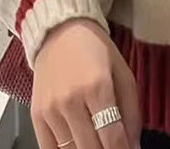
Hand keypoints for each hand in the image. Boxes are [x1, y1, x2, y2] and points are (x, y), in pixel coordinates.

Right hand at [30, 18, 141, 148]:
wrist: (60, 32)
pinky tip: (78, 144)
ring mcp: (51, 110)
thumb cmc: (95, 50)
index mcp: (97, 86)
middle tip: (115, 145)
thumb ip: (131, 112)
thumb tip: (134, 146)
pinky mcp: (36, 116)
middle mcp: (71, 100)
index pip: (113, 138)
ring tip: (97, 142)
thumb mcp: (123, 72)